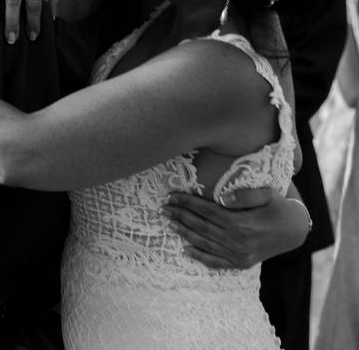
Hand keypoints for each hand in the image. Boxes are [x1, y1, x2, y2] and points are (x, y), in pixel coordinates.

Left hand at [163, 188, 310, 269]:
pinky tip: (186, 249)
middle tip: (164, 208)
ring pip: (205, 243)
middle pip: (201, 226)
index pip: (207, 211)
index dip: (188, 203)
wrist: (295, 231)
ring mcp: (239, 255)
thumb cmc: (279, 207)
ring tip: (170, 223)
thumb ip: (244, 195)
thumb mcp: (267, 194)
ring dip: (185, 233)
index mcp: (242, 223)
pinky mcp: (241, 263)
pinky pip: (216, 262)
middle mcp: (238, 241)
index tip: (172, 195)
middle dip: (180, 216)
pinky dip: (200, 256)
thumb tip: (221, 198)